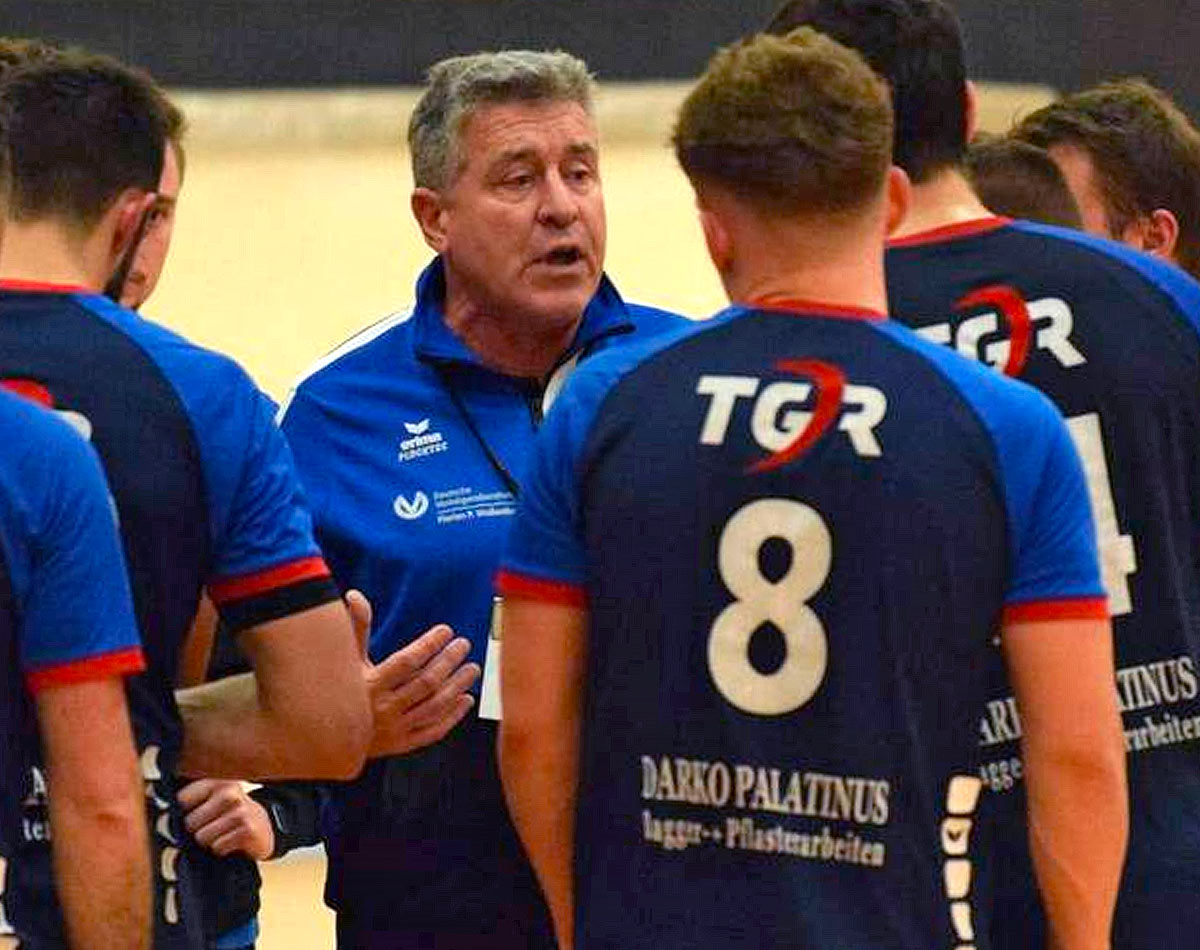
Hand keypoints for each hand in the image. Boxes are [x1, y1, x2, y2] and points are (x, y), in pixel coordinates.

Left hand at [178, 779, 273, 859]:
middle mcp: (229, 792)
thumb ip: (186, 800)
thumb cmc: (227, 814)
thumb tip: (156, 812)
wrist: (263, 826)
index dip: (182, 814)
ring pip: (202, 837)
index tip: (192, 816)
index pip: (181, 800)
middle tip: (211, 827)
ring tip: (221, 834)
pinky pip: (218, 847)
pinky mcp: (248, 829)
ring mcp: (240, 810)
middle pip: (189, 822)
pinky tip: (231, 842)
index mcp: (215, 781)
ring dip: (209, 842)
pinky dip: (221, 849)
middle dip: (196, 831)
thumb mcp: (212, 800)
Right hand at [345, 590, 481, 756]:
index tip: (445, 630)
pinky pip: (433, 731)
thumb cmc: (342, 691)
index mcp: (368, 686)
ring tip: (473, 668)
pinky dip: (452, 716)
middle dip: (448, 662)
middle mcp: (382, 709)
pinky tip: (467, 698)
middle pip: (425, 683)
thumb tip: (354, 595)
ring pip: (433, 706)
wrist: (332, 738)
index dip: (428, 645)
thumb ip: (356, 628)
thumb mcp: (347, 660)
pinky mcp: (402, 745)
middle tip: (463, 644)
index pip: (406, 662)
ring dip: (457, 686)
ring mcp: (394, 730)